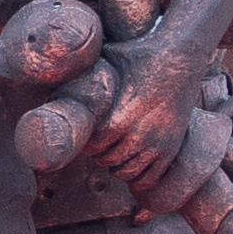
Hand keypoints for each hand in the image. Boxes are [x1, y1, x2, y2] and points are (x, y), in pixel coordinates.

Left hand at [75, 38, 207, 191]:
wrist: (180, 57)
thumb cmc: (137, 55)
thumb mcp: (104, 60)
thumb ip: (82, 74)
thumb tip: (52, 77)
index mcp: (118, 119)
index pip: (90, 147)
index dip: (85, 140)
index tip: (87, 129)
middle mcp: (138, 136)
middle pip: (105, 161)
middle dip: (99, 152)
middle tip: (100, 138)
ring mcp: (157, 144)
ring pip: (125, 172)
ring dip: (116, 163)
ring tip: (115, 146)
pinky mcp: (171, 148)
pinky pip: (149, 178)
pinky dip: (137, 175)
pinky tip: (132, 158)